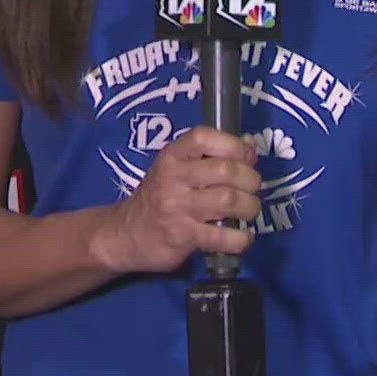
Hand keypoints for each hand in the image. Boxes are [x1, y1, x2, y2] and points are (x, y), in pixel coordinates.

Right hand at [88, 126, 258, 273]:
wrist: (125, 234)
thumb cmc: (159, 197)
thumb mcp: (179, 169)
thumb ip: (213, 155)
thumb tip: (250, 144)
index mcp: (173, 155)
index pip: (206, 137)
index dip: (233, 145)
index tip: (245, 160)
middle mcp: (173, 176)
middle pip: (226, 170)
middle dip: (251, 180)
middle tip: (251, 191)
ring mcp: (177, 207)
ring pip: (229, 200)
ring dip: (249, 208)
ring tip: (247, 212)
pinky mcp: (182, 236)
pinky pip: (221, 236)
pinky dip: (240, 239)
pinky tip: (242, 237)